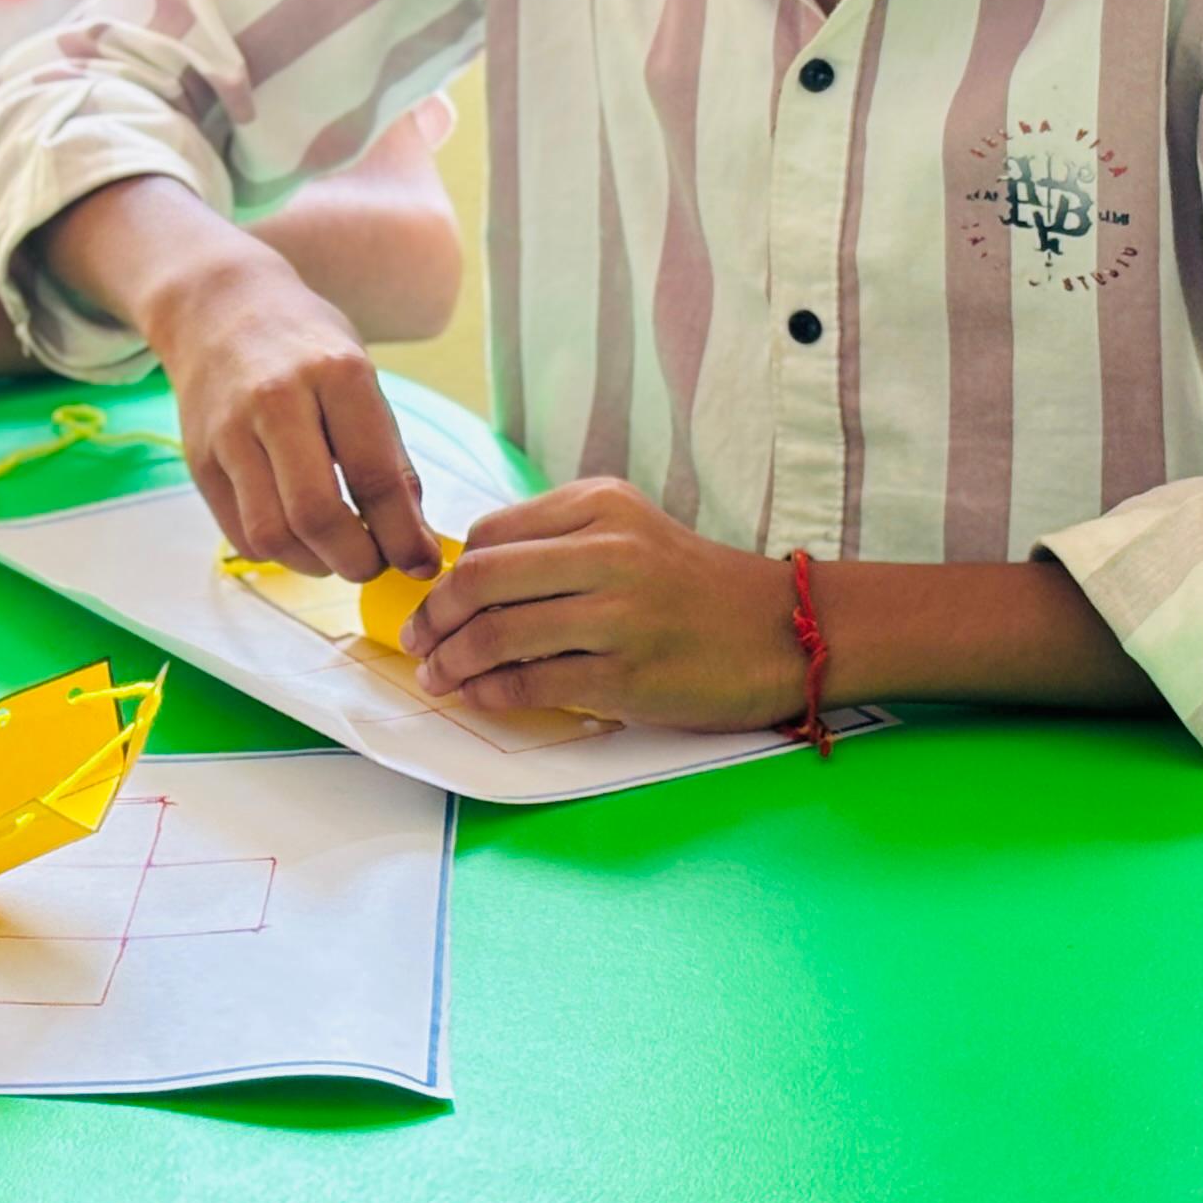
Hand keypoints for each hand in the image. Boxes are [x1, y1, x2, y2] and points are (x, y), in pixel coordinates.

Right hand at [139, 240, 431, 581]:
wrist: (218, 308)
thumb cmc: (305, 345)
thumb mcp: (362, 377)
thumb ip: (388, 456)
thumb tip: (416, 541)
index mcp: (336, 374)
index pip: (375, 476)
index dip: (403, 535)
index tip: (421, 563)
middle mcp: (277, 402)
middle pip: (316, 514)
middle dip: (357, 560)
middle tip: (375, 564)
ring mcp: (229, 433)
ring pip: (273, 534)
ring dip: (315, 564)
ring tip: (337, 553)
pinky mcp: (200, 460)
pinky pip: (241, 533)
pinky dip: (279, 552)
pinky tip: (299, 538)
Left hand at [398, 479, 805, 730]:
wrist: (785, 631)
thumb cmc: (695, 589)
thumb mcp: (629, 533)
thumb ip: (556, 545)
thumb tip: (467, 583)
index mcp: (601, 505)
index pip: (490, 534)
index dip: (447, 574)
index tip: (431, 603)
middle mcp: (609, 550)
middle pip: (481, 579)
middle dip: (433, 617)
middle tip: (417, 643)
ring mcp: (620, 613)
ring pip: (498, 633)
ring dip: (452, 661)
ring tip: (438, 677)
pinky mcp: (630, 674)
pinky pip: (533, 683)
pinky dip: (492, 693)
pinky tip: (482, 697)